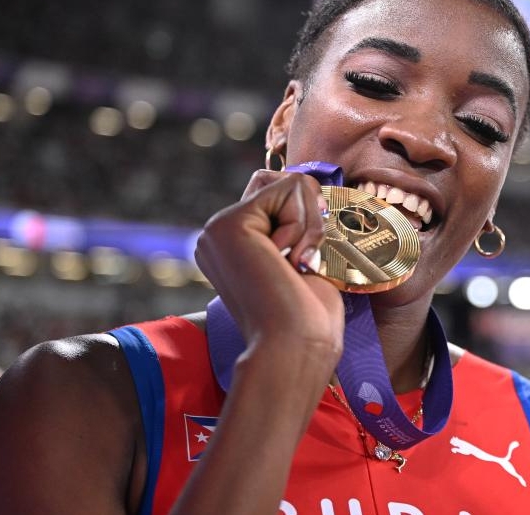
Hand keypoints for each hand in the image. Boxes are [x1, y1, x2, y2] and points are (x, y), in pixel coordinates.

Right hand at [195, 170, 343, 362]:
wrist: (297, 346)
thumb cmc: (309, 317)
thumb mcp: (304, 259)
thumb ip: (296, 223)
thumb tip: (309, 183)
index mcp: (232, 246)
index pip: (278, 196)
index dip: (307, 218)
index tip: (306, 262)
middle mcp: (217, 234)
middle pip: (283, 183)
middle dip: (312, 216)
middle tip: (304, 262)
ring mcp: (218, 227)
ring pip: (291, 183)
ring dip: (312, 224)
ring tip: (296, 266)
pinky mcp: (230, 223)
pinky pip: (291, 188)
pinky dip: (306, 224)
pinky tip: (290, 261)